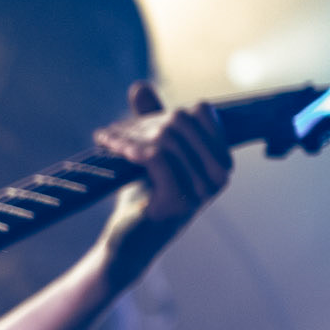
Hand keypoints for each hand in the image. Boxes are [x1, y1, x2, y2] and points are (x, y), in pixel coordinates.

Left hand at [93, 83, 231, 278]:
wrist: (130, 243)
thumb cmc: (144, 198)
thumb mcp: (153, 155)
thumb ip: (152, 121)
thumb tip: (140, 86)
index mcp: (222, 161)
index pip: (201, 113)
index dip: (167, 112)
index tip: (136, 125)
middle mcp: (219, 176)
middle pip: (182, 122)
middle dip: (145, 122)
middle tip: (114, 132)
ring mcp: (202, 189)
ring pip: (167, 138)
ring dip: (131, 135)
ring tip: (107, 140)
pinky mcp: (179, 200)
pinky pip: (156, 157)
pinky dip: (131, 149)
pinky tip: (112, 148)